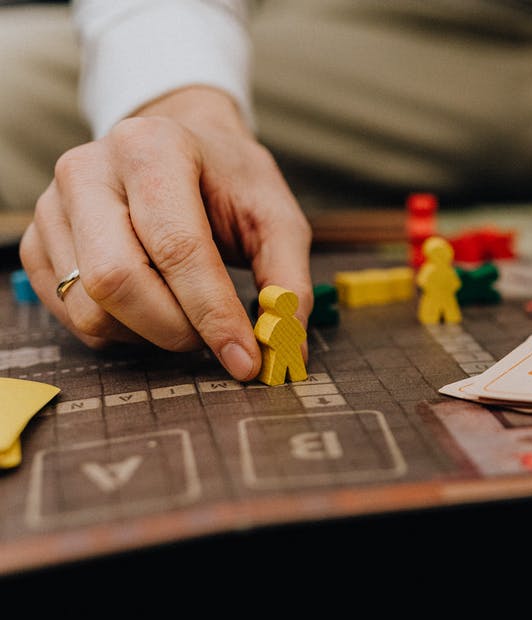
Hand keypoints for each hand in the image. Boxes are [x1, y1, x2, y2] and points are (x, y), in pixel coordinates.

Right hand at [19, 86, 311, 380]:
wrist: (181, 144)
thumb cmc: (229, 181)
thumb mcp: (275, 216)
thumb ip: (287, 278)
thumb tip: (289, 348)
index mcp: (152, 148)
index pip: (176, 247)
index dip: (212, 312)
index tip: (244, 358)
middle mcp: (89, 171)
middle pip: (116, 280)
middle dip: (175, 329)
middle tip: (217, 339)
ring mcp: (52, 207)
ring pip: (88, 306)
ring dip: (147, 334)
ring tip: (187, 317)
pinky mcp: (37, 242)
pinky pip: (69, 313)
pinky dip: (119, 330)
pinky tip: (153, 308)